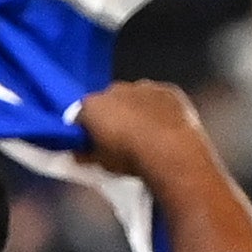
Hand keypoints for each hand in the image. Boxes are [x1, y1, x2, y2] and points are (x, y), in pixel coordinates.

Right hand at [64, 78, 222, 191]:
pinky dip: (157, 107)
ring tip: (144, 132)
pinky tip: (163, 125)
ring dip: (134, 109)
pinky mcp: (169, 90)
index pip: (81, 114)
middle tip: (119, 137)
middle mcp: (115, 89)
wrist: (171, 151)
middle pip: (108, 101)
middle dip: (111, 114)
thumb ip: (85, 154)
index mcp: (92, 105)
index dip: (86, 129)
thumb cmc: (129, 157)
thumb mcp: (100, 164)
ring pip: (134, 96)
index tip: (92, 142)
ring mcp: (144, 87)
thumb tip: (79, 153)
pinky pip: (157, 97)